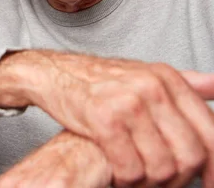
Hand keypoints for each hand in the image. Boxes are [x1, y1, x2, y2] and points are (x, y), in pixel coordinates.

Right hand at [0, 50, 213, 186]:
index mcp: (167, 78)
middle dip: (181, 181)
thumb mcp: (143, 74)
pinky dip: (127, 181)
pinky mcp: (103, 120)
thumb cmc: (97, 80)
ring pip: (162, 166)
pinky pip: (130, 168)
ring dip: (151, 184)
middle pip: (190, 154)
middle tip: (163, 185)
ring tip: (138, 180)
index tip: (210, 185)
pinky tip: (119, 176)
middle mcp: (152, 87)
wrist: (53, 74)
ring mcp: (128, 103)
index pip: (210, 132)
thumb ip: (183, 82)